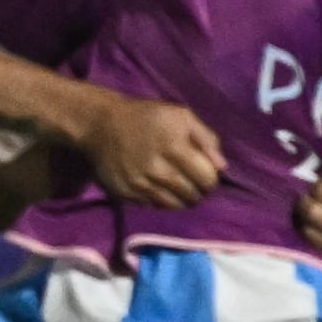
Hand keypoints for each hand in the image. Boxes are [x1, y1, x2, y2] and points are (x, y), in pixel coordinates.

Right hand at [73, 93, 224, 207]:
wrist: (100, 124)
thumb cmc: (146, 117)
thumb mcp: (181, 116)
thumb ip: (206, 139)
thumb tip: (222, 167)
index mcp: (174, 147)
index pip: (206, 179)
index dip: (212, 180)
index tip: (207, 176)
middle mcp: (157, 169)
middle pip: (191, 195)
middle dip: (198, 192)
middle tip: (194, 185)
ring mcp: (139, 184)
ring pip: (172, 205)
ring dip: (181, 201)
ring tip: (180, 191)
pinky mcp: (125, 193)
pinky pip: (151, 206)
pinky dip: (160, 201)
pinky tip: (159, 189)